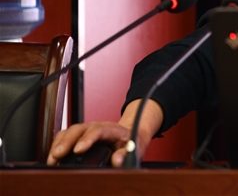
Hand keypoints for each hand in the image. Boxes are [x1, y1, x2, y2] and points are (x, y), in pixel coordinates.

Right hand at [47, 99, 163, 166]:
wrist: (131, 134)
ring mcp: (87, 130)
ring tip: (52, 160)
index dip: (87, 139)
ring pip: (69, 132)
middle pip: (79, 129)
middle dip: (66, 142)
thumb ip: (126, 153)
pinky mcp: (80, 136)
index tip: (78, 150)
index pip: (98, 129)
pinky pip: (65, 136)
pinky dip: (57, 146)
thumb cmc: (132, 141)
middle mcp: (97, 126)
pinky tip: (53, 157)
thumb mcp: (135, 147)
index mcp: (112, 129)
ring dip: (58, 144)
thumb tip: (117, 160)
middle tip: (57, 156)